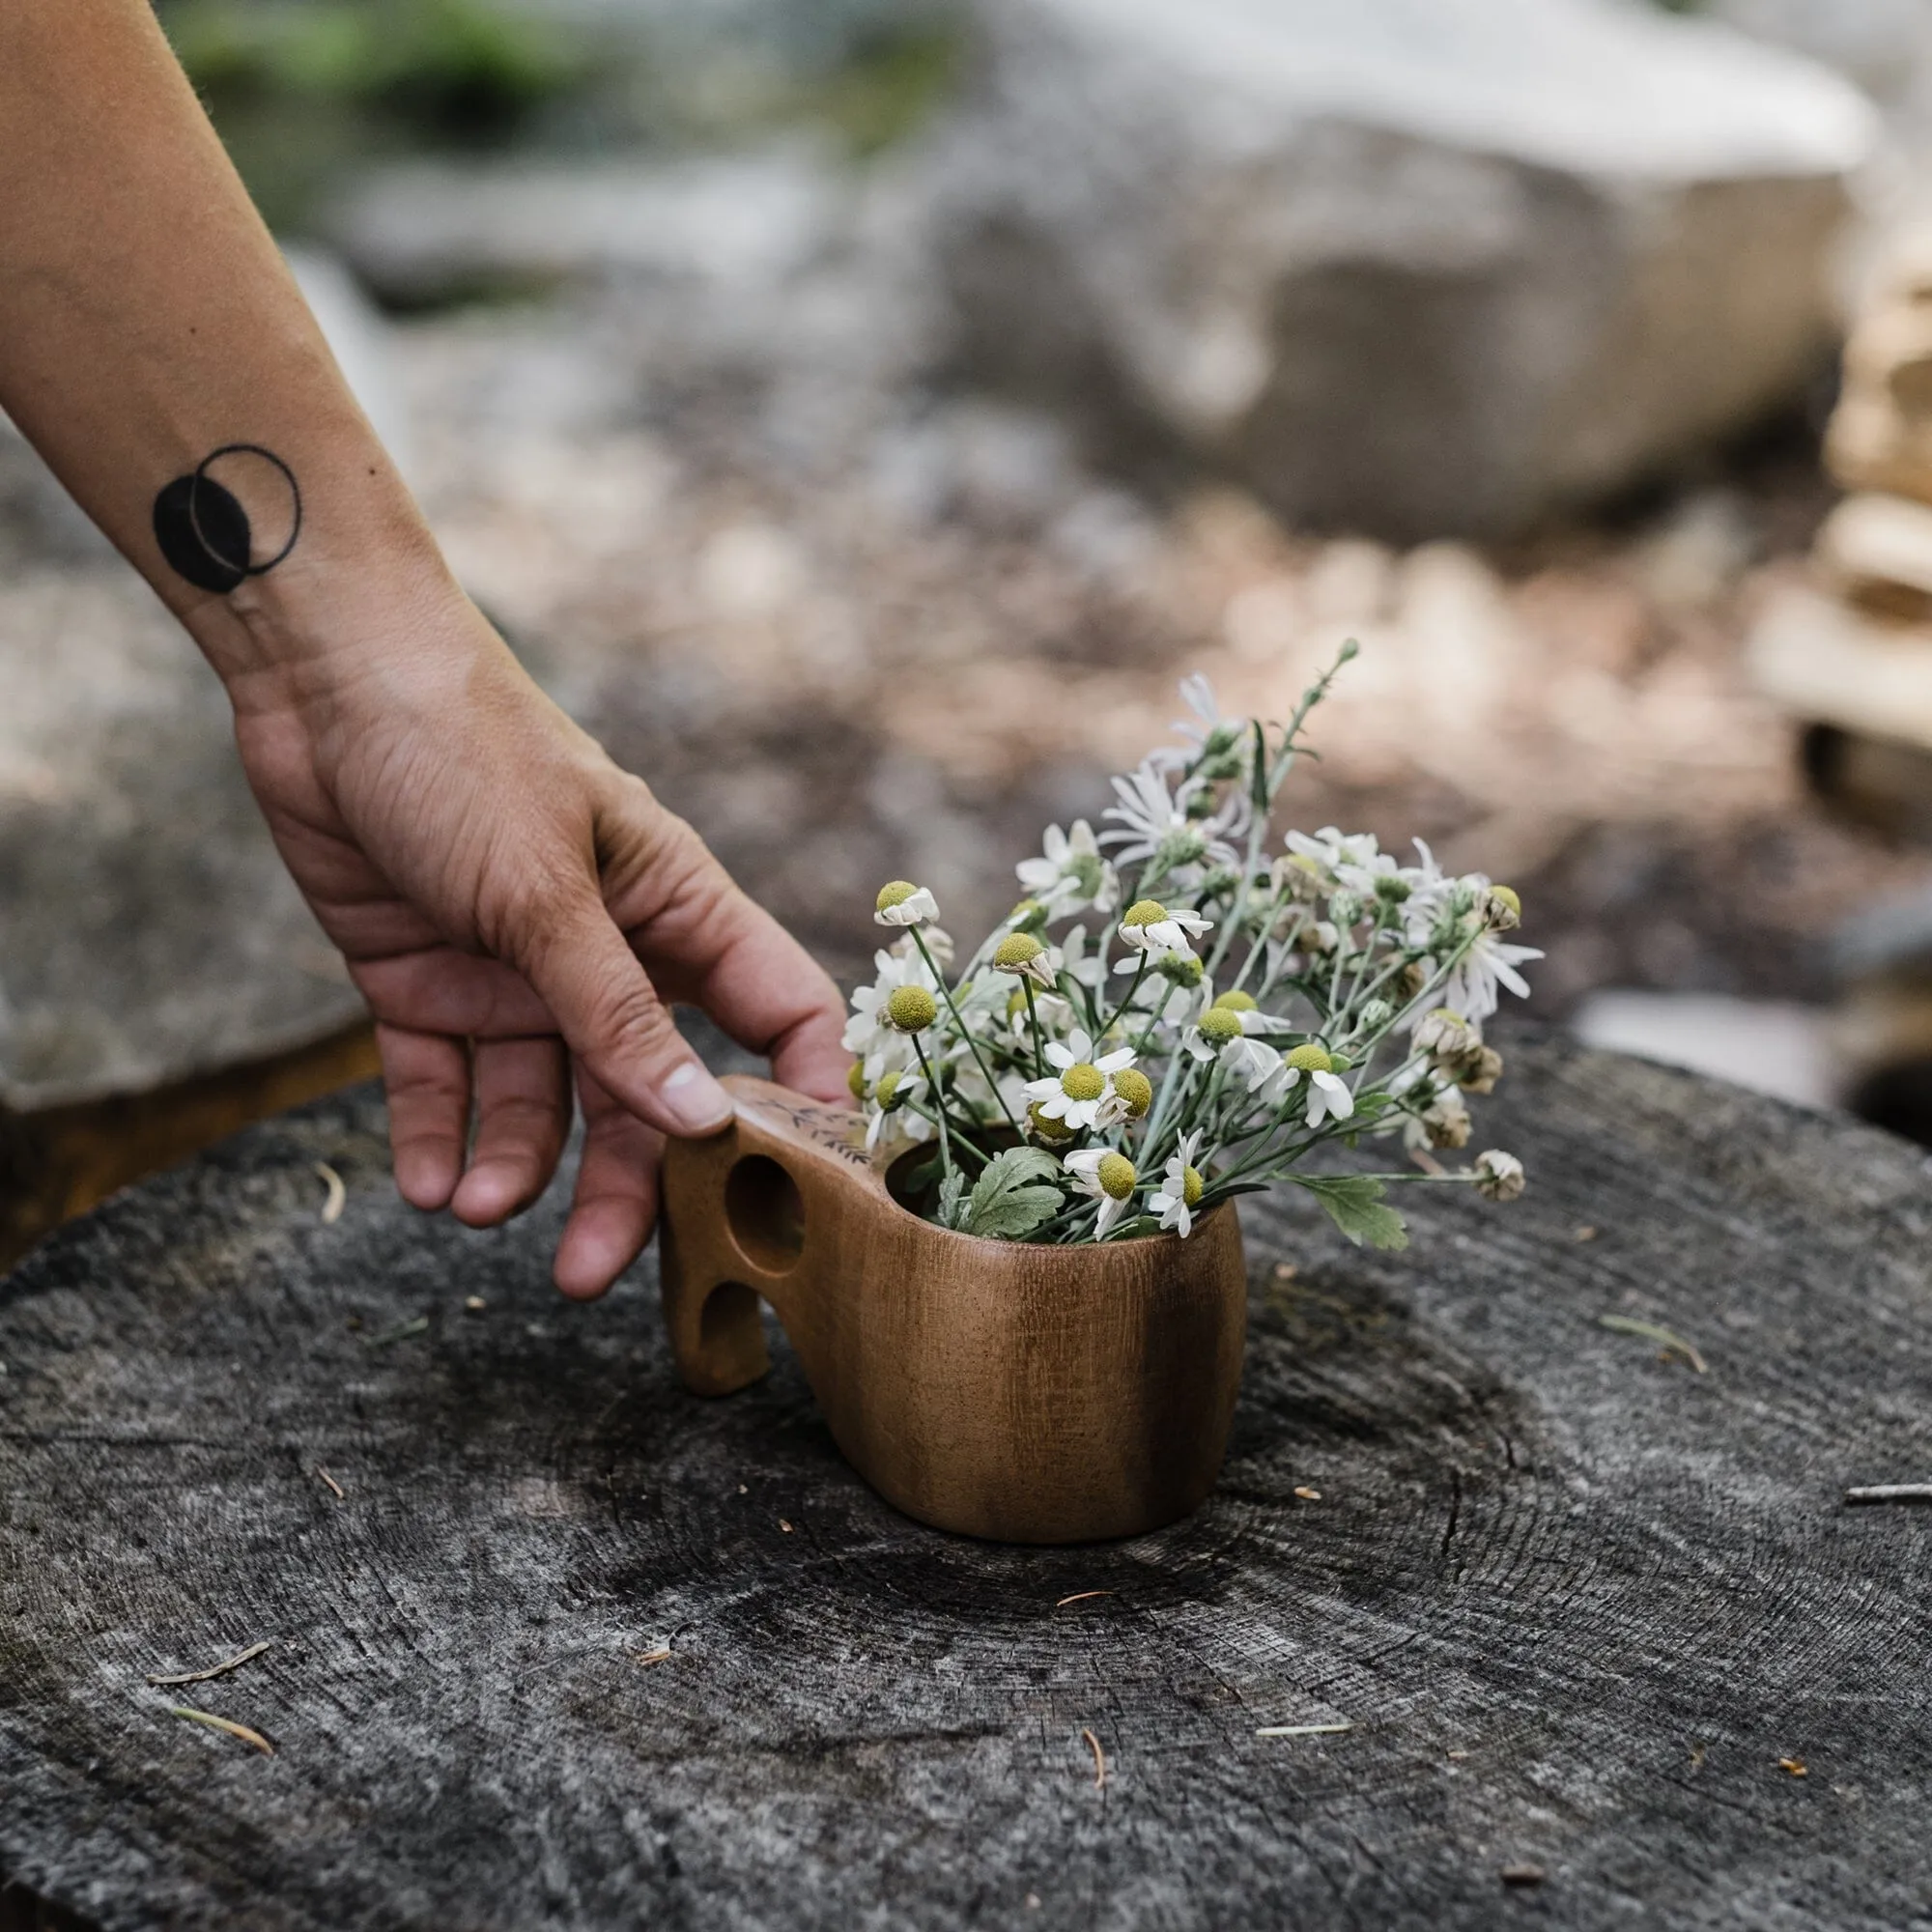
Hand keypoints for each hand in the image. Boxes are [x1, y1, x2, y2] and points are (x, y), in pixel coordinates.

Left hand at [221, 583, 849, 1298]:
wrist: (322, 680)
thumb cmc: (467, 750)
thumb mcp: (547, 893)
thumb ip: (620, 1016)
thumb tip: (704, 1124)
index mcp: (674, 909)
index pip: (775, 1012)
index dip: (800, 1096)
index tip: (802, 1190)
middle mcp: (607, 954)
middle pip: (643, 1095)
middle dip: (622, 1184)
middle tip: (590, 1275)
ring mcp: (517, 976)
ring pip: (542, 1105)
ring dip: (515, 1170)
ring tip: (473, 1212)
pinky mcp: (428, 986)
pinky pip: (445, 1086)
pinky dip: (438, 1139)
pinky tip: (428, 1186)